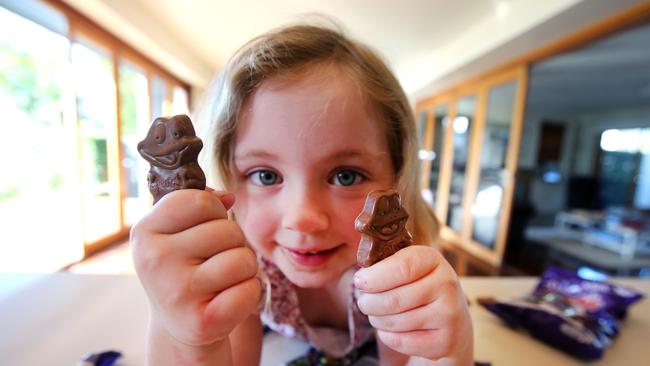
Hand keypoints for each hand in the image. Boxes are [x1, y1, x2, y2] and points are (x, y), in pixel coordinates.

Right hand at [131, 189, 260, 348]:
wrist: (177, 325)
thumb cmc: (184, 268)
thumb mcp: (179, 231)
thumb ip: (200, 203)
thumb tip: (227, 197)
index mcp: (145, 232)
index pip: (199, 201)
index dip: (214, 210)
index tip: (205, 226)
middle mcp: (155, 262)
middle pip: (227, 230)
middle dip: (233, 242)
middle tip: (214, 260)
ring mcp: (177, 294)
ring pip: (243, 259)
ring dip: (244, 267)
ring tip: (223, 278)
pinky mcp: (203, 322)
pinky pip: (250, 289)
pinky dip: (249, 292)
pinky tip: (228, 299)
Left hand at [354, 245, 472, 364]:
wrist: (452, 324)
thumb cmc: (418, 289)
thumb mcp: (408, 269)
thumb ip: (386, 266)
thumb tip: (361, 277)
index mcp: (433, 259)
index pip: (401, 267)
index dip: (374, 276)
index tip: (359, 282)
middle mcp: (446, 284)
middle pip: (393, 298)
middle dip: (369, 303)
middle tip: (364, 302)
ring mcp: (449, 314)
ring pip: (395, 321)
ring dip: (377, 320)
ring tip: (378, 315)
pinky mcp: (445, 341)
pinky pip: (401, 341)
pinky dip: (388, 336)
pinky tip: (392, 330)